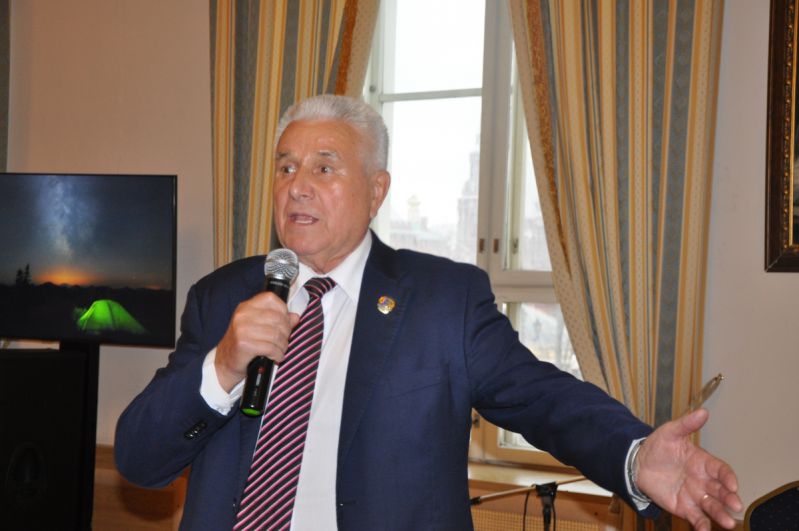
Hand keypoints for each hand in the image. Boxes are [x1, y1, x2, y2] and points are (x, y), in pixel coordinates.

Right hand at [214, 292, 299, 391]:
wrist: (224, 363)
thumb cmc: (242, 344)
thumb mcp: (258, 327)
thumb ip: (278, 320)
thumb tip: (295, 317)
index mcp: (246, 307)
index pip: (271, 298)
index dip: (283, 310)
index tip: (285, 321)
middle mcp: (243, 315)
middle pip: (277, 318)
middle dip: (286, 332)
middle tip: (284, 340)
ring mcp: (242, 329)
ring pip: (276, 334)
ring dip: (283, 345)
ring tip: (280, 350)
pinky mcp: (244, 344)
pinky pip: (271, 348)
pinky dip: (277, 354)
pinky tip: (275, 356)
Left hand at [635, 408, 741, 529]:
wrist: (637, 463)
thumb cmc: (657, 446)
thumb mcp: (670, 432)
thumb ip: (686, 424)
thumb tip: (704, 412)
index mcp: (703, 462)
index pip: (721, 470)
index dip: (728, 477)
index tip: (732, 484)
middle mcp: (703, 480)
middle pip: (721, 491)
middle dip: (730, 498)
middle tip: (736, 506)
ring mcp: (694, 495)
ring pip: (712, 506)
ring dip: (721, 514)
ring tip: (728, 523)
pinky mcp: (684, 507)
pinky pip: (696, 518)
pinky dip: (702, 525)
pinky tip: (705, 530)